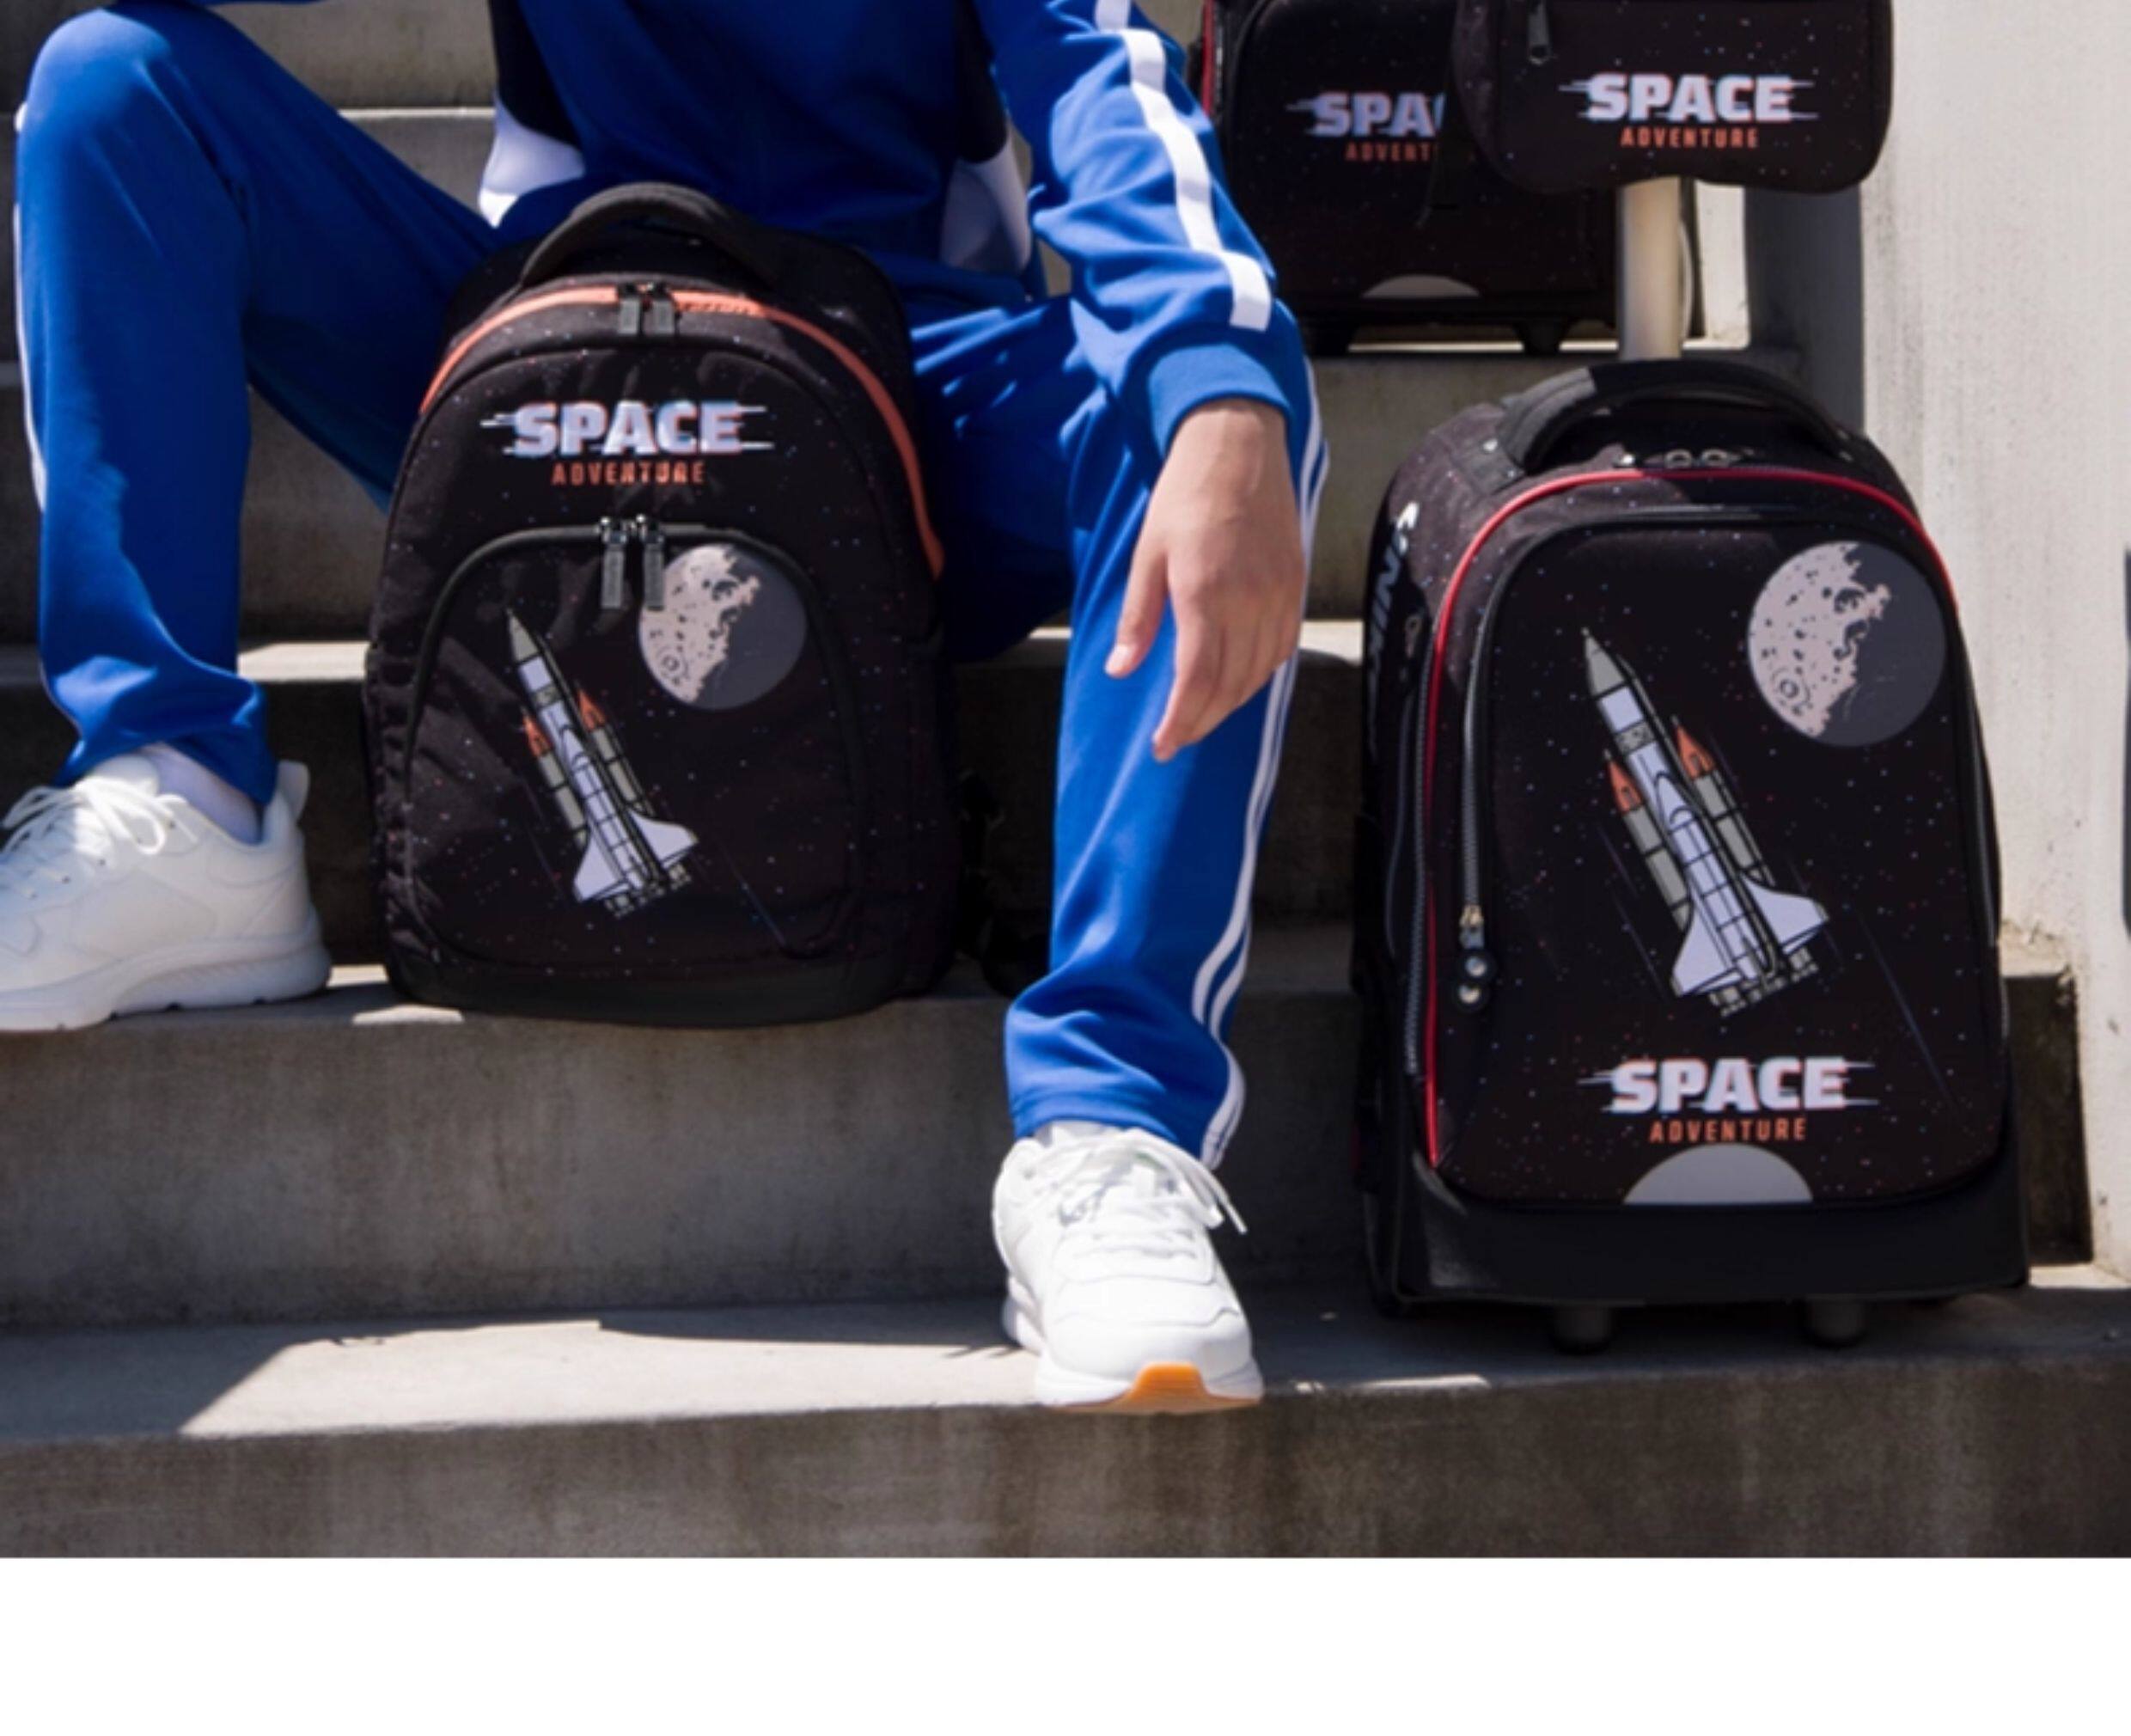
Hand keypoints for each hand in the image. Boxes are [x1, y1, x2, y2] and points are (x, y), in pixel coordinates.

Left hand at [1108, 397, 1304, 761]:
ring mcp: (1279, 594)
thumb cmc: (1184, 494)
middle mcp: (1249, 600)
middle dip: (1201, 722)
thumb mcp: (1147, 553)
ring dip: (1230, 704)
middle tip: (1176, 741)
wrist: (1239, 443)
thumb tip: (1121, 670)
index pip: (1197, 681)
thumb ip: (1138, 618)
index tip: (1162, 747)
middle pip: (1230, 687)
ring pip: (1259, 673)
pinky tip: (1237, 680)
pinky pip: (1281, 648)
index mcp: (1205, 593)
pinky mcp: (1295, 585)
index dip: (1180, 722)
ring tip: (1201, 716)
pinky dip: (1258, 674)